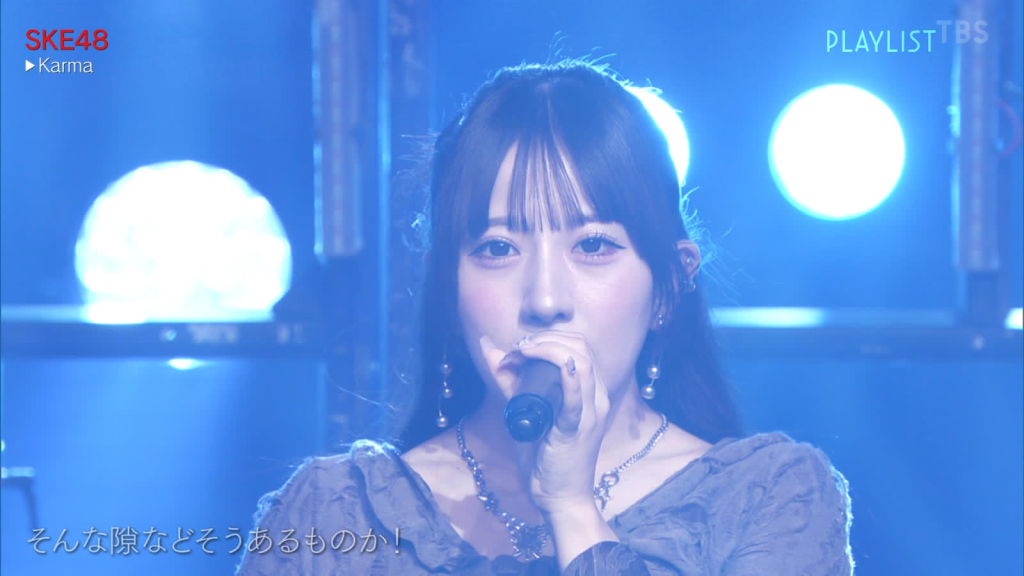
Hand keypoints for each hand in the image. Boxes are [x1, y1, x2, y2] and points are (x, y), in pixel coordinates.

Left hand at [479, 331, 610, 515]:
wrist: (559, 497)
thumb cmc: (544, 456)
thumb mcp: (525, 411)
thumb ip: (510, 381)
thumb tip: (490, 349)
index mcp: (589, 390)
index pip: (578, 345)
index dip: (547, 337)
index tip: (517, 350)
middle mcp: (596, 397)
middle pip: (581, 346)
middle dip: (546, 338)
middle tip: (517, 350)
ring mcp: (589, 413)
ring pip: (582, 363)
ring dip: (549, 350)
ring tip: (523, 354)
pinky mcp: (576, 430)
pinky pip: (577, 398)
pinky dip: (568, 377)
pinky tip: (558, 366)